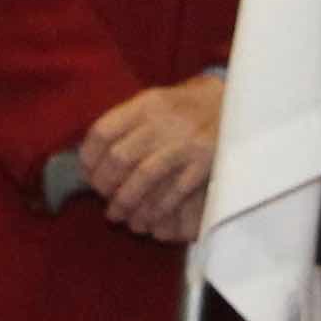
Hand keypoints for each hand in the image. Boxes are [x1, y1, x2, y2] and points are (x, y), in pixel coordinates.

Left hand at [79, 78, 225, 245]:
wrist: (233, 104)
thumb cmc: (185, 107)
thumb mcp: (155, 102)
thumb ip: (127, 123)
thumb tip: (93, 154)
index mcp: (146, 104)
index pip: (104, 131)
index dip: (89, 156)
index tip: (87, 172)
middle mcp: (162, 122)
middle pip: (120, 158)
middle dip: (105, 184)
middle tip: (102, 196)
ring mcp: (184, 144)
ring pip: (144, 178)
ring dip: (126, 201)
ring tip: (117, 214)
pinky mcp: (203, 164)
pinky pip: (173, 192)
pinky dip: (156, 209)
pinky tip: (146, 218)